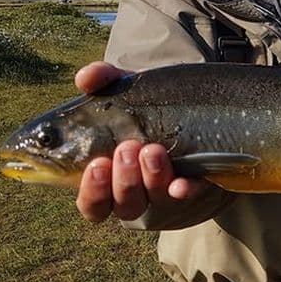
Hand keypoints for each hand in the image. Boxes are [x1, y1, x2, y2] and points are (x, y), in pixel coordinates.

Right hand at [73, 62, 205, 222]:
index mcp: (109, 180)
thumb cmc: (144, 109)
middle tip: (127, 148)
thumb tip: (85, 77)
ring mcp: (166, 192)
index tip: (96, 164)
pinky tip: (181, 183)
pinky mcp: (195, 185)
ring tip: (153, 149)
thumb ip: (102, 81)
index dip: (92, 191)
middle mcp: (135, 193)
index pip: (92, 202)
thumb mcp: (124, 92)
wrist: (192, 111)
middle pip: (124, 204)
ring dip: (152, 176)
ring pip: (154, 198)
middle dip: (124, 179)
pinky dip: (185, 189)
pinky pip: (191, 193)